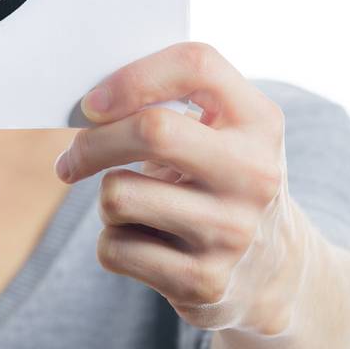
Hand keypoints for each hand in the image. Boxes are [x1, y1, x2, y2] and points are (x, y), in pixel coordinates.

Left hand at [54, 41, 313, 335]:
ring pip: (117, 195)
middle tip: (74, 157)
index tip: (92, 104)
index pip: (196, 66)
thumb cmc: (221, 181)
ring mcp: (232, 232)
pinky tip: (146, 244)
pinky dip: (113, 242)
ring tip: (135, 206)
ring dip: (108, 199)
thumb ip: (171, 103)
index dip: (132, 77)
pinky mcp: (204, 282)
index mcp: (260, 122)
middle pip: (152, 130)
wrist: (275, 272)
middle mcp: (254, 174)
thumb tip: (88, 110)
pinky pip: (113, 248)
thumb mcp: (223, 132)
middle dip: (94, 143)